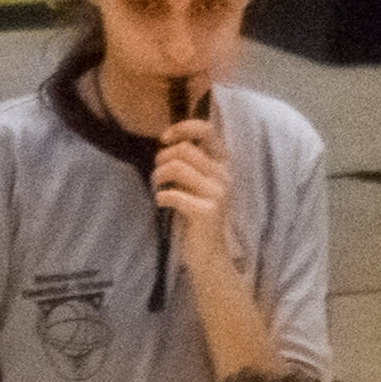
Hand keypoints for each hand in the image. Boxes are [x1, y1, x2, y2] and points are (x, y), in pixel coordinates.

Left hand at [152, 114, 234, 271]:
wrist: (210, 253)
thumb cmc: (197, 215)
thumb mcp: (195, 183)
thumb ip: (189, 163)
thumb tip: (167, 143)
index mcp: (222, 164)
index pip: (206, 130)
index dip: (182, 128)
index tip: (164, 139)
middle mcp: (223, 174)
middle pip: (185, 149)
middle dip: (163, 157)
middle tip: (157, 172)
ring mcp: (217, 193)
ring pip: (177, 168)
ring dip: (159, 176)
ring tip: (157, 187)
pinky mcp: (207, 212)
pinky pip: (174, 195)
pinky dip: (161, 197)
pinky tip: (161, 202)